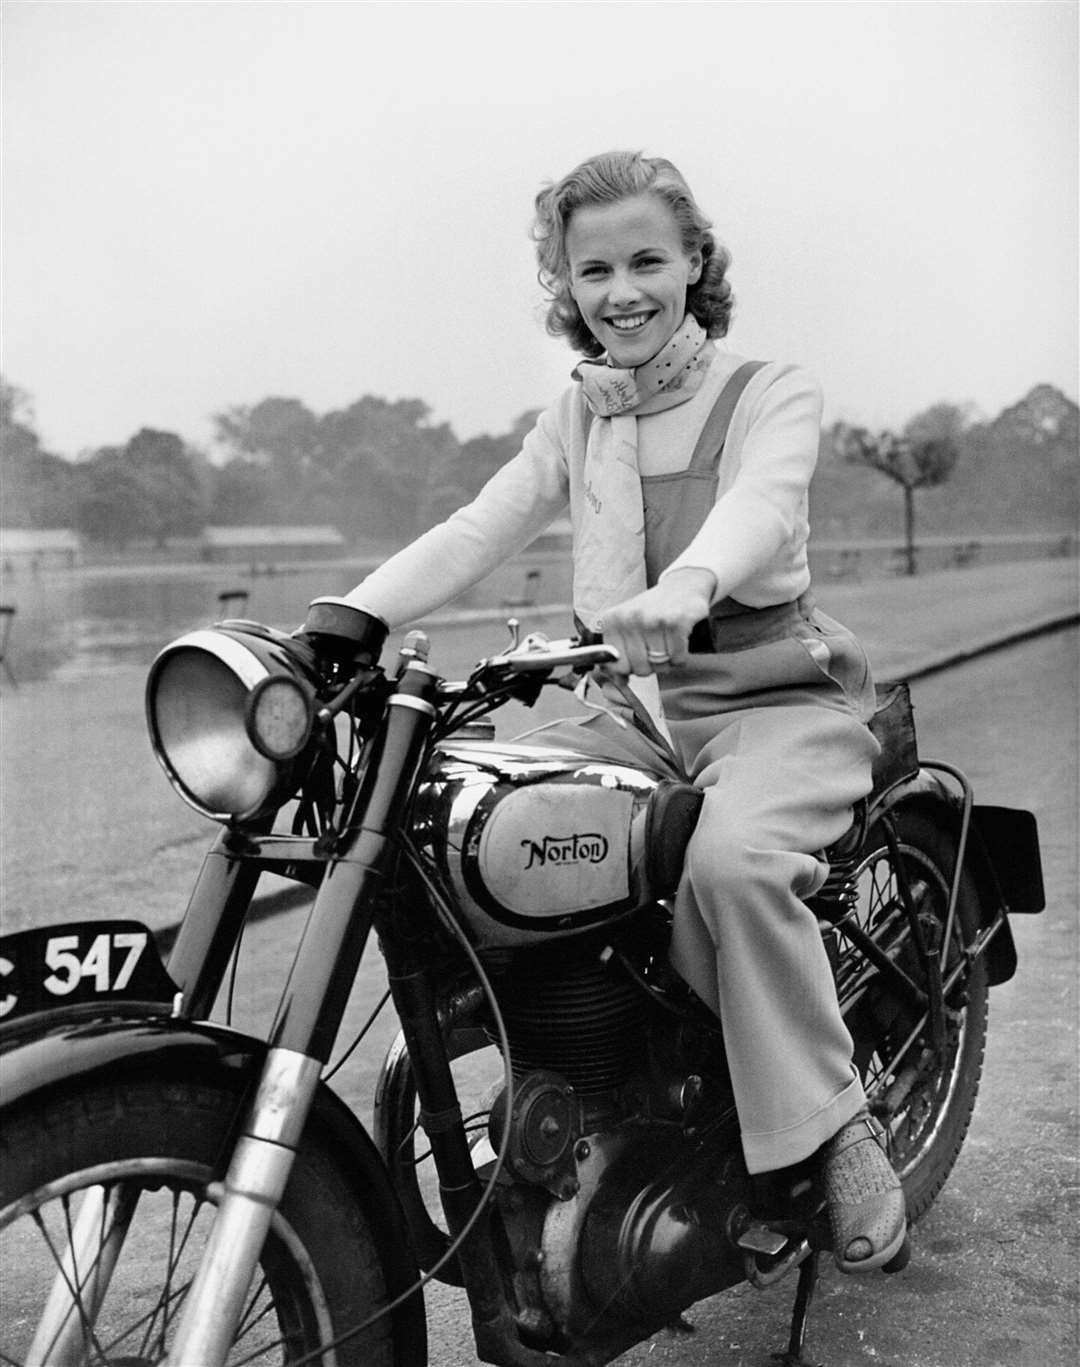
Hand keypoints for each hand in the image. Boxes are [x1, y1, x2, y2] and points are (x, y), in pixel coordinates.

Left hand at [600, 568, 715, 675]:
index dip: (630, 668)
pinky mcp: (676, 623)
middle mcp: (630, 619)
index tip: (637, 658)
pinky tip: (678, 641)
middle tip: (656, 648)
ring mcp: (653, 620)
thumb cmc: (653, 610)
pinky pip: (678, 659)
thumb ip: (618, 654)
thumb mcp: (627, 625)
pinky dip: (681, 656)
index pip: (617, 666)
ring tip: (668, 642)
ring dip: (667, 660)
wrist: (682, 586)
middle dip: (651, 665)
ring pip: (660, 666)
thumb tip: (619, 681)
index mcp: (612, 621)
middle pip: (640, 669)